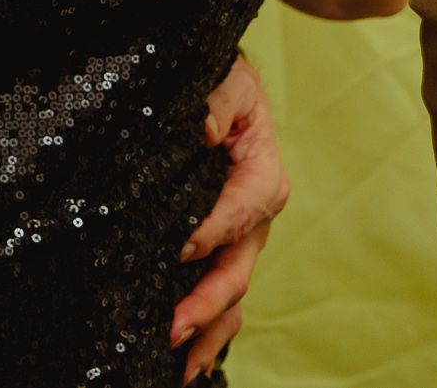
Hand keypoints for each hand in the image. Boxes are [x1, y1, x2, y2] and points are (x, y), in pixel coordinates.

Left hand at [173, 53, 288, 380]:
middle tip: (174, 327)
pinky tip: (185, 358)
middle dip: (208, 302)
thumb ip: (219, 102)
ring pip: (230, 293)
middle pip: (238, 267)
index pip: (244, 208)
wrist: (216, 85)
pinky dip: (206, 328)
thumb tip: (204, 130)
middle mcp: (255, 216)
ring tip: (180, 366)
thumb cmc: (222, 79)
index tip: (182, 249)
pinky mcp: (217, 248)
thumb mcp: (227, 79)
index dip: (214, 230)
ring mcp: (237, 238)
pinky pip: (217, 293)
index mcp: (263, 176)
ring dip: (209, 330)